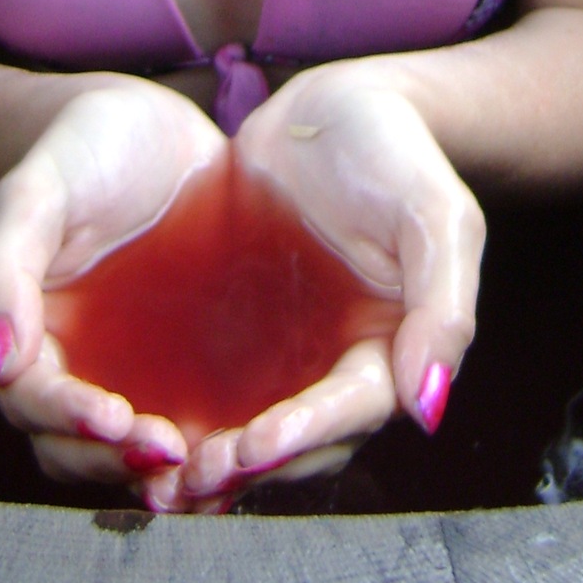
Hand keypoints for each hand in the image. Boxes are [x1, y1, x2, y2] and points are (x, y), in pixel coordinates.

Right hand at [0, 83, 224, 498]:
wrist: (148, 125)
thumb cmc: (78, 150)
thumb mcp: (33, 195)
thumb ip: (1, 272)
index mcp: (23, 336)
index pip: (34, 402)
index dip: (68, 419)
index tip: (113, 418)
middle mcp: (72, 366)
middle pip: (77, 448)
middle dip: (116, 461)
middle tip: (169, 453)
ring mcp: (129, 371)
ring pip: (130, 452)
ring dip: (160, 472)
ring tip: (205, 469)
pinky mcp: (185, 367)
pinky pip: (192, 422)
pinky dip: (207, 448)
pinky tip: (243, 451)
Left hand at [168, 70, 484, 507]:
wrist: (334, 106)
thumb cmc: (398, 153)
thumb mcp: (438, 217)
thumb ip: (445, 308)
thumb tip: (429, 405)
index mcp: (390, 350)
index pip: (350, 412)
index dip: (303, 435)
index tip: (253, 447)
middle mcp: (337, 365)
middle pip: (298, 443)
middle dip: (248, 465)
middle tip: (192, 476)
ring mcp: (286, 352)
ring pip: (251, 429)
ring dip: (213, 460)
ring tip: (162, 475)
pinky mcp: (239, 332)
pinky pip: (213, 388)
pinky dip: (186, 417)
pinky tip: (137, 431)